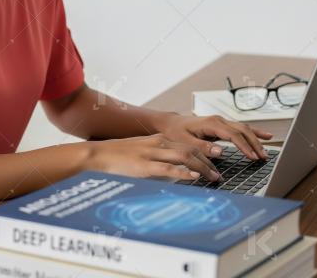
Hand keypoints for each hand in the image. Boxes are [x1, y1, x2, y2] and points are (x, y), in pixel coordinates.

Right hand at [84, 134, 221, 181]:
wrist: (98, 155)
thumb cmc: (119, 156)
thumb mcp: (143, 151)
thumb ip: (159, 157)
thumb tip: (175, 169)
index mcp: (159, 139)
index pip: (189, 145)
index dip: (205, 155)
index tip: (214, 165)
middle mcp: (159, 143)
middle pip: (191, 149)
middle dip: (208, 162)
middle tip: (218, 175)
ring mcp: (152, 154)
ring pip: (184, 157)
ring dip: (202, 168)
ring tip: (212, 178)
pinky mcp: (144, 165)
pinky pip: (168, 168)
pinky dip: (183, 172)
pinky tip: (193, 178)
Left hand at [156, 113, 272, 160]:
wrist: (172, 123)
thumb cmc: (177, 133)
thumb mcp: (185, 142)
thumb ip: (203, 147)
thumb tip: (220, 152)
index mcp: (211, 123)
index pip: (233, 134)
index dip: (244, 146)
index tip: (252, 157)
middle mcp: (219, 120)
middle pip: (242, 130)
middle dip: (254, 144)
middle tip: (263, 157)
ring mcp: (222, 121)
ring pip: (244, 128)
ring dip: (256, 140)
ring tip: (265, 152)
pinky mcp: (223, 125)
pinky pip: (242, 127)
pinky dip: (255, 132)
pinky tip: (266, 136)